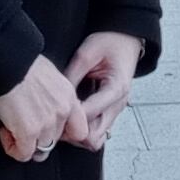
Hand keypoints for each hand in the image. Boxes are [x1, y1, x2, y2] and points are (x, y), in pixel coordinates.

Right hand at [0, 56, 80, 162]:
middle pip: (54, 140)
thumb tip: (42, 102)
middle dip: (37, 137)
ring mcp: (46, 124)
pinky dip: (13, 148)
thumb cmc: (20, 63)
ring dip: (24, 143)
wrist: (6, 62)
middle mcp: (61, 112)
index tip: (48, 131)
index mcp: (68, 97)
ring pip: (40, 149)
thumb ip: (52, 94)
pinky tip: (5, 132)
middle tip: (21, 124)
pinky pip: (23, 154)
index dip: (63, 135)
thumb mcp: (48, 75)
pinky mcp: (28, 132)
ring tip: (11, 128)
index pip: (80, 130)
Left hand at [61, 32, 145, 151]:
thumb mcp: (86, 54)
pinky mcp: (111, 112)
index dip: (67, 118)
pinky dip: (84, 131)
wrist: (126, 40)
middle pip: (94, 137)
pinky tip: (71, 120)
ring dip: (78, 135)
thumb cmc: (109, 42)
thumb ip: (71, 78)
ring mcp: (116, 110)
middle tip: (55, 122)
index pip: (88, 115)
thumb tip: (55, 100)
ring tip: (62, 122)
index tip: (52, 112)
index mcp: (116, 89)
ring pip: (96, 140)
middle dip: (72, 133)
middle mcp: (119, 104)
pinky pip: (98, 132)